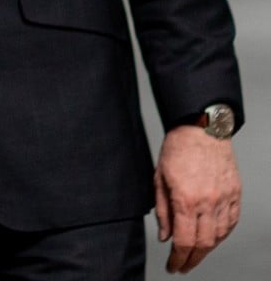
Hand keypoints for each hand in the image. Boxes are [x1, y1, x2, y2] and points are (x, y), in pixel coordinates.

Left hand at [154, 124, 240, 272]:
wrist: (202, 129)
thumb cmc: (177, 149)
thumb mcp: (159, 178)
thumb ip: (163, 210)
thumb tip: (165, 236)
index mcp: (185, 199)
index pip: (184, 241)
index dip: (178, 258)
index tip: (173, 266)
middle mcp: (207, 202)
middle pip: (203, 244)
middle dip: (192, 260)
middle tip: (183, 266)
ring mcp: (224, 199)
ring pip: (219, 236)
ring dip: (207, 249)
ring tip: (195, 254)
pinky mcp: (235, 194)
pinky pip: (231, 222)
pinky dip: (222, 235)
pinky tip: (213, 238)